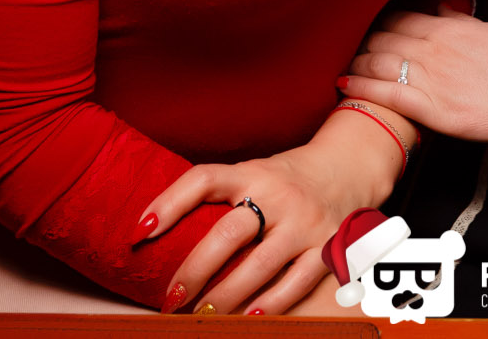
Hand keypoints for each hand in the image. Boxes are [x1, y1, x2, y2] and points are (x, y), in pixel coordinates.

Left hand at [139, 142, 383, 315]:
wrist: (349, 168)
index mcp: (252, 172)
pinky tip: (246, 319)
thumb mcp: (252, 173)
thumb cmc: (285, 179)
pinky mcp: (329, 247)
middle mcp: (279, 195)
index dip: (168, 202)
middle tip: (170, 298)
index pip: (204, 179)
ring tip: (201, 317)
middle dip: (194, 271)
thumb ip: (219, 199)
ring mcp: (306, 222)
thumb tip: (160, 236)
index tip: (139, 231)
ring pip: (259, 266)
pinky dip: (268, 305)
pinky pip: (295, 283)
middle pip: (229, 234)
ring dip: (225, 297)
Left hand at [342, 5, 487, 143]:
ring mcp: (431, 77)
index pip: (399, 19)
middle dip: (360, 43)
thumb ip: (459, 22)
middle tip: (344, 49)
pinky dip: (361, 89)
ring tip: (340, 67)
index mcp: (448, 27)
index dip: (377, 24)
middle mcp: (434, 48)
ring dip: (355, 64)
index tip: (365, 29)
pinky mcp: (433, 109)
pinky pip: (387, 95)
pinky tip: (343, 86)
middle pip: (382, 39)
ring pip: (379, 64)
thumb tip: (440, 10)